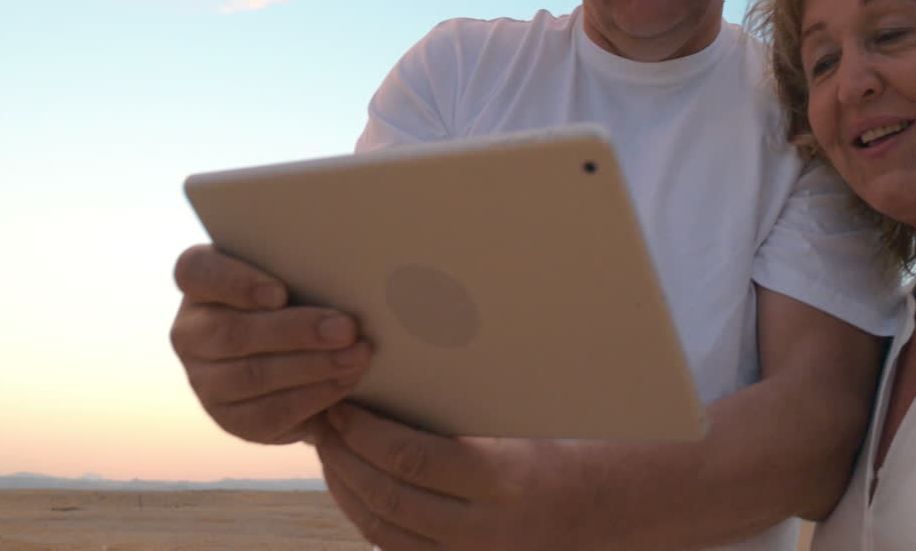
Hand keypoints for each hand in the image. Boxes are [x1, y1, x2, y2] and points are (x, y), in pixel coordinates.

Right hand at [170, 244, 372, 444]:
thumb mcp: (297, 277)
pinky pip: (267, 412)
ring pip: (250, 376)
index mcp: (201, 284)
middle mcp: (191, 332)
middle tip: (346, 328)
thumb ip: (304, 269)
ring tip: (356, 356)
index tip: (281, 293)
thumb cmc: (303, 300)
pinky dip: (312, 396)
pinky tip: (344, 381)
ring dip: (312, 366)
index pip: (194, 271)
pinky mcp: (229, 417)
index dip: (234, 283)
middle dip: (295, 331)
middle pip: (230, 332)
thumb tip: (345, 266)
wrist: (306, 362)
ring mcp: (204, 379)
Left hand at [315, 403, 595, 549]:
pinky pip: (391, 546)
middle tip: (324, 422)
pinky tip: (350, 486)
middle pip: (387, 494)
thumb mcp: (517, 426)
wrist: (592, 508)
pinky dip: (363, 514)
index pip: (410, 457)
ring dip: (344, 486)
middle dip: (345, 456)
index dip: (366, 432)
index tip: (343, 405)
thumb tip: (399, 381)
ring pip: (380, 527)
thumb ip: (462, 415)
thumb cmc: (552, 450)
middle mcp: (481, 525)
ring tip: (329, 449)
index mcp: (500, 477)